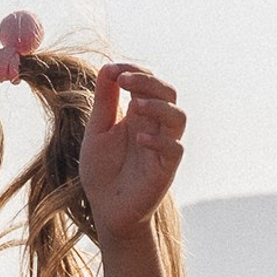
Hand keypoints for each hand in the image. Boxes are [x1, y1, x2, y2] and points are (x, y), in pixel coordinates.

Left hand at [78, 64, 184, 242]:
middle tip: (125, 80)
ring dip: (159, 107)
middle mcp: (155, 126)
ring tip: (135, 106)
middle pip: (168, 93)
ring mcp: (162, 146)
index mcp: (138, 113)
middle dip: (149, 81)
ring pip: (178, 118)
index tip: (114, 69)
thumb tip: (108, 67)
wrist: (106, 210)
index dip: (135, 70)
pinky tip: (140, 140)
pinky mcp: (166, 169)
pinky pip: (175, 149)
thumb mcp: (97, 131)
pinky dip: (160, 141)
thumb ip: (105, 101)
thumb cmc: (101, 171)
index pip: (147, 82)